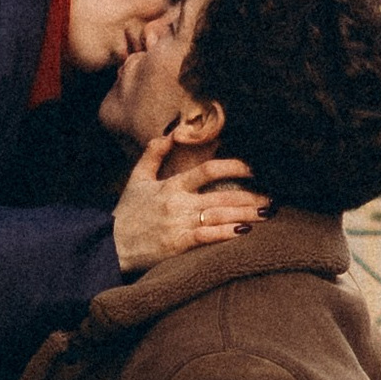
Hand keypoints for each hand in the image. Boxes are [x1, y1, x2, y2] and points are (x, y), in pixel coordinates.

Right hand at [112, 136, 269, 272]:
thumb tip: (170, 132)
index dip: (234, 167)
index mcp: (171, 186)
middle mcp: (178, 203)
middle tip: (272, 197)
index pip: (208, 170)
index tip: (253, 169)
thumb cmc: (126, 215)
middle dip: (250, 196)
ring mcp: (179, 225)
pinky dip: (226, 234)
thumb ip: (153, 154)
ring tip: (267, 213)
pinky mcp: (177, 245)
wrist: (108, 247)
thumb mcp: (136, 179)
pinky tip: (244, 232)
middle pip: (222, 195)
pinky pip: (207, 237)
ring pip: (220, 216)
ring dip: (246, 214)